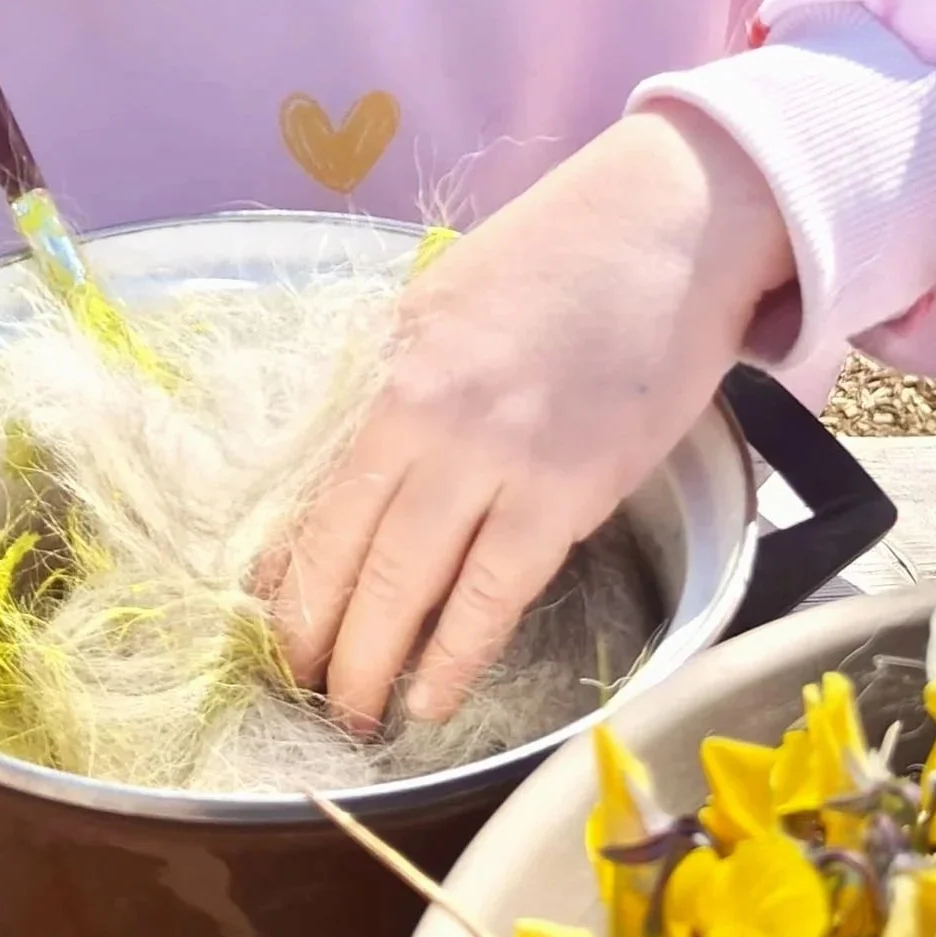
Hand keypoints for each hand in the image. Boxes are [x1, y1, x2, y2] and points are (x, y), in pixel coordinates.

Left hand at [271, 111, 794, 733]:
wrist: (673, 221)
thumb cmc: (567, 254)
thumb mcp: (450, 299)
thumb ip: (406, 379)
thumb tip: (366, 467)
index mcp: (389, 365)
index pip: (314, 491)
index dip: (283, 569)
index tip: (263, 620)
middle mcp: (423, 413)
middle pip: (345, 549)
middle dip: (311, 635)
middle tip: (295, 689)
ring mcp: (492, 456)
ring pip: (404, 584)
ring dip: (370, 663)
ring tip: (351, 715)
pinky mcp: (564, 492)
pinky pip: (491, 596)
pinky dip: (454, 657)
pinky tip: (431, 699)